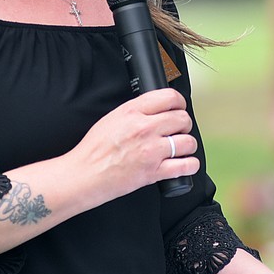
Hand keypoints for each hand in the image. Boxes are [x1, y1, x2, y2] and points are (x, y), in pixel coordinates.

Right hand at [69, 88, 198, 204]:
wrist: (84, 175)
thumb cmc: (93, 150)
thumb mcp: (111, 119)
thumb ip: (135, 112)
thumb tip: (155, 109)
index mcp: (132, 112)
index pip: (169, 97)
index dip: (179, 102)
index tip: (179, 108)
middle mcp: (144, 129)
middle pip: (182, 119)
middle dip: (184, 124)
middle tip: (179, 130)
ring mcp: (151, 151)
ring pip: (188, 142)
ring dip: (188, 145)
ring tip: (181, 148)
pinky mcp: (154, 172)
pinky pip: (186, 166)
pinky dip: (190, 165)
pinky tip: (184, 164)